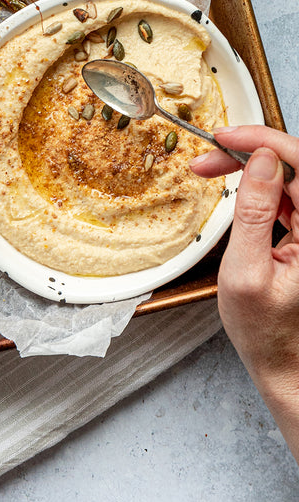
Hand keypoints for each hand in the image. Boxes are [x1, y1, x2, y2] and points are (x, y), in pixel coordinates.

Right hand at [191, 126, 298, 458]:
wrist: (281, 364)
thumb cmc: (264, 331)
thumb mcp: (246, 271)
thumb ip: (253, 212)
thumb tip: (260, 162)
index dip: (265, 141)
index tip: (227, 137)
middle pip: (292, 165)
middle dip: (250, 150)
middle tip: (210, 152)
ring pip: (285, 176)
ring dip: (248, 164)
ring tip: (210, 166)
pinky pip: (282, 193)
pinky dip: (254, 184)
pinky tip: (230, 184)